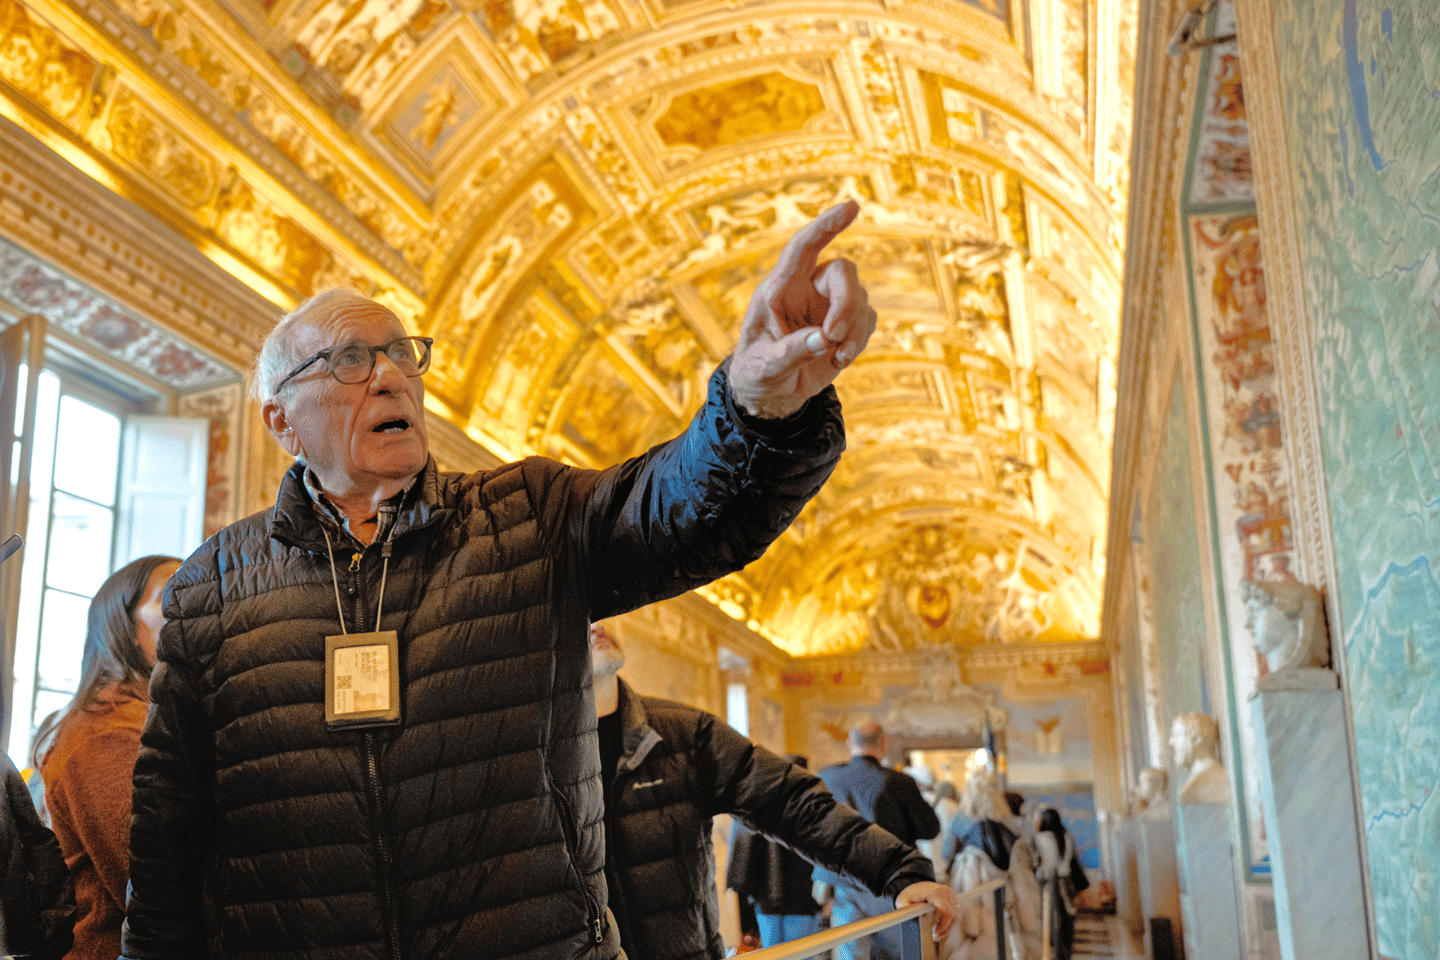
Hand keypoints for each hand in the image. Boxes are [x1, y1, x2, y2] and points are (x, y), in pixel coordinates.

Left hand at [729, 199, 875, 418]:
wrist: (770, 395)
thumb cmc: (757, 373)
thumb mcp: (764, 366)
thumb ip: (791, 351)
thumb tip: (825, 339)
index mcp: (778, 288)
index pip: (803, 247)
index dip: (826, 225)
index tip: (851, 206)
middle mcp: (806, 289)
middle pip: (842, 272)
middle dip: (846, 302)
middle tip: (835, 335)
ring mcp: (828, 305)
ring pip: (860, 298)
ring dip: (854, 330)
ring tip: (836, 358)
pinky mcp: (846, 324)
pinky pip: (867, 320)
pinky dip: (859, 341)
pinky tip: (839, 361)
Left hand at [895, 881, 955, 940]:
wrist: (916, 885)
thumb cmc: (909, 894)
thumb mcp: (902, 900)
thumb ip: (903, 908)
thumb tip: (906, 915)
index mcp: (936, 893)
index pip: (948, 913)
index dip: (944, 926)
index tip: (935, 933)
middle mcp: (946, 892)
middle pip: (954, 916)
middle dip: (946, 929)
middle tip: (936, 937)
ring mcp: (951, 894)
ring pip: (957, 916)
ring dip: (948, 926)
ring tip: (937, 932)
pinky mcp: (953, 898)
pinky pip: (956, 913)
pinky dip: (950, 921)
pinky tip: (940, 925)